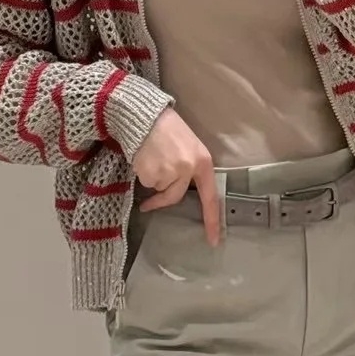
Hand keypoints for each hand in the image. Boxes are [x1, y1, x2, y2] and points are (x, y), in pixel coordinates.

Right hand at [131, 109, 221, 246]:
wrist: (143, 114)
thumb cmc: (167, 128)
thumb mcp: (189, 145)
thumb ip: (191, 167)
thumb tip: (186, 190)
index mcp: (202, 162)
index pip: (210, 197)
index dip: (212, 220)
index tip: (213, 241)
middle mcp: (188, 169)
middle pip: (174, 196)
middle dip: (159, 200)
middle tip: (148, 205)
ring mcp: (169, 172)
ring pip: (158, 188)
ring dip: (151, 178)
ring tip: (149, 156)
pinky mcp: (150, 172)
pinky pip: (146, 182)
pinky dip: (142, 173)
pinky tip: (142, 157)